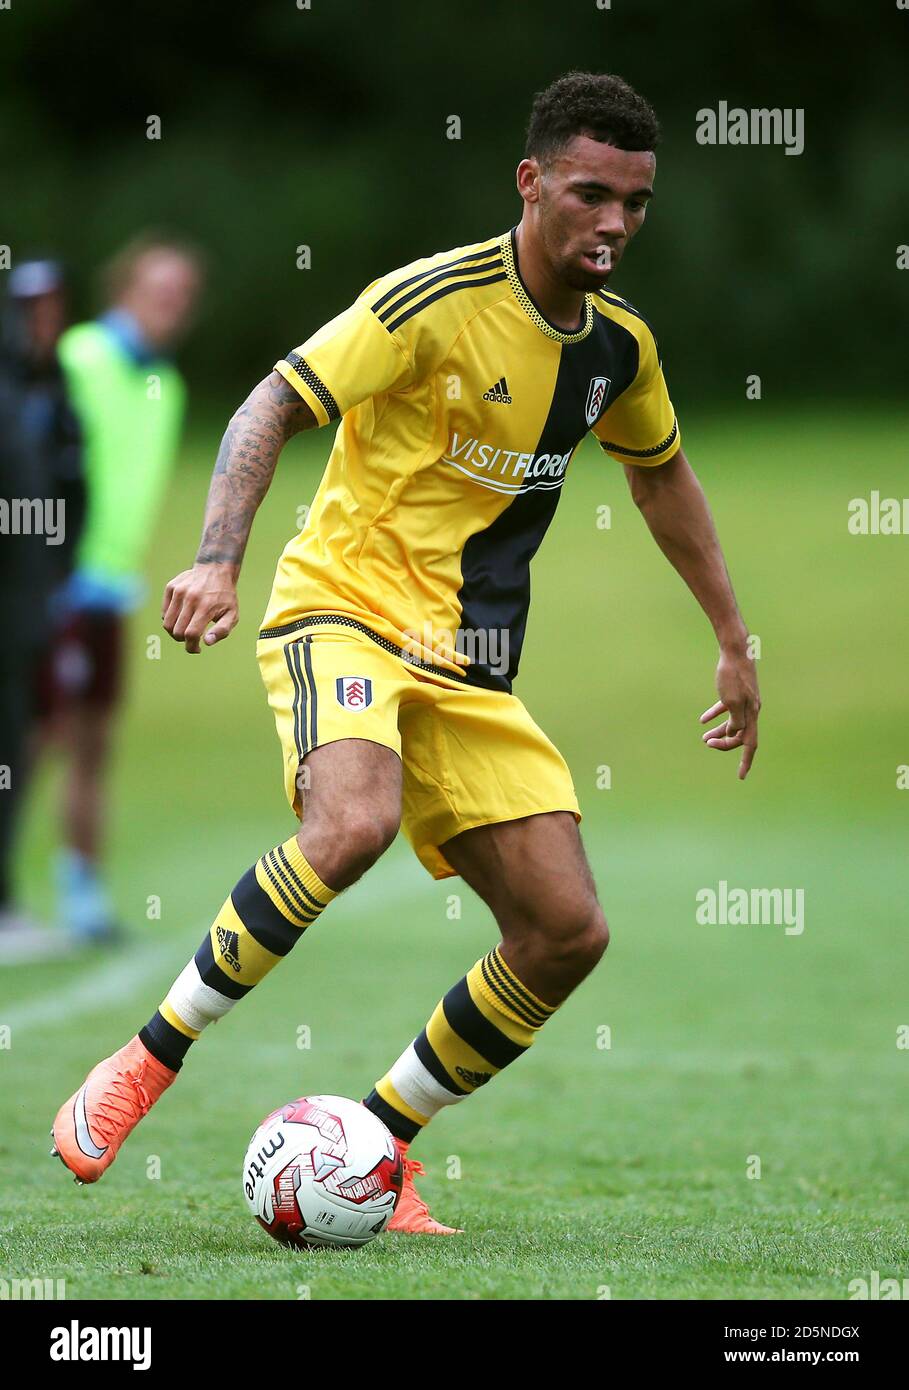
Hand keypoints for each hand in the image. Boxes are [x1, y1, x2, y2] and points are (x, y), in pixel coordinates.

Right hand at [162, 563, 238, 653]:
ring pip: (167, 623)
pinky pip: (164, 612)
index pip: (191, 634)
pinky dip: (171, 619)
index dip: (191, 647)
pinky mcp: (171, 587)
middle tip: (192, 638)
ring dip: (175, 632)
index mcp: (206, 607)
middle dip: (183, 640)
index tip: (197, 649)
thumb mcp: (232, 615)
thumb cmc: (225, 597)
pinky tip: (182, 616)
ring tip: (186, 629)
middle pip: (177, 631)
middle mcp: (190, 598)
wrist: (215, 570)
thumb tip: (206, 642)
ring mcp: (178, 591)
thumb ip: (222, 631)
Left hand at [699, 646, 760, 778]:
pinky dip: (715, 716)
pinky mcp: (736, 692)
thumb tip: (735, 734)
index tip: (741, 776)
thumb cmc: (733, 675)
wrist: (735, 650)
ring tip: (704, 737)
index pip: (750, 744)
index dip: (746, 761)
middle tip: (707, 743)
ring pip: (733, 723)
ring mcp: (744, 701)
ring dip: (719, 732)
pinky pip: (726, 709)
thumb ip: (735, 721)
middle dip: (725, 743)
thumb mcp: (732, 701)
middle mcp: (751, 710)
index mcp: (752, 714)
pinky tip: (703, 720)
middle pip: (740, 735)